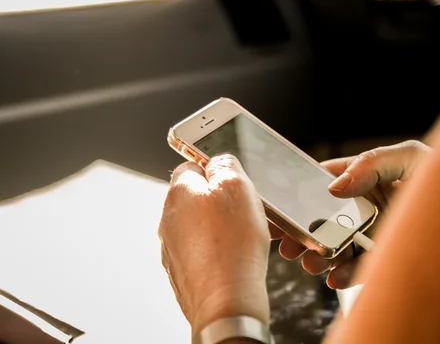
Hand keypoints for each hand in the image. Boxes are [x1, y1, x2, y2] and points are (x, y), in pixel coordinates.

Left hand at [158, 154, 270, 337]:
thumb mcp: (237, 186)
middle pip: (199, 197)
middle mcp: (169, 219)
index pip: (192, 164)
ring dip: (222, 227)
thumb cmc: (233, 245)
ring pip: (202, 226)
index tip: (234, 178)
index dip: (217, 170)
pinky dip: (219, 251)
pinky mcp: (183, 271)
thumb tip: (218, 161)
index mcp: (179, 192)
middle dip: (223, 201)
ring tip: (245, 237)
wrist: (226, 300)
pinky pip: (203, 251)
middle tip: (247, 210)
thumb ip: (225, 164)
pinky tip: (236, 257)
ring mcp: (173, 248)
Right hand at [271, 140, 431, 288]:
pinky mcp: (388, 258)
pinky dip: (345, 275)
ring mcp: (377, 233)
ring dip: (320, 256)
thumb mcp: (411, 158)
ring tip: (312, 263)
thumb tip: (335, 186)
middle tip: (289, 243)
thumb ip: (373, 163)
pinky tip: (335, 276)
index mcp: (368, 177)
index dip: (302, 192)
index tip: (286, 205)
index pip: (326, 182)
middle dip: (305, 231)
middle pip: (326, 219)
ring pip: (339, 247)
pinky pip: (361, 269)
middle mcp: (369, 206)